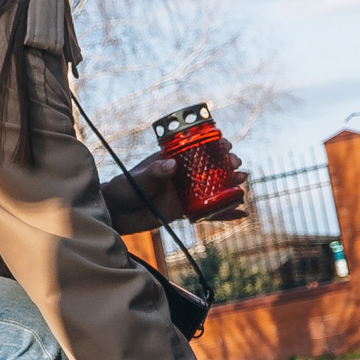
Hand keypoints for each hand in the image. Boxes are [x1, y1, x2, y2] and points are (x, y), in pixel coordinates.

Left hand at [106, 137, 248, 234]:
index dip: (215, 146)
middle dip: (228, 165)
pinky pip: (208, 212)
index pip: (199, 148)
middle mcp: (183, 174)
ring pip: (214, 189)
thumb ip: (154, 171)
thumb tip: (171, 165)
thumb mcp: (139, 177)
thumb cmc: (125, 187)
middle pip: (212, 168)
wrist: (117, 213)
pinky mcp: (185, 211)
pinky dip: (224, 213)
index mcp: (173, 159)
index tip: (227, 146)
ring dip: (231, 187)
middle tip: (237, 167)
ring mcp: (186, 192)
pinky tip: (242, 214)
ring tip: (243, 185)